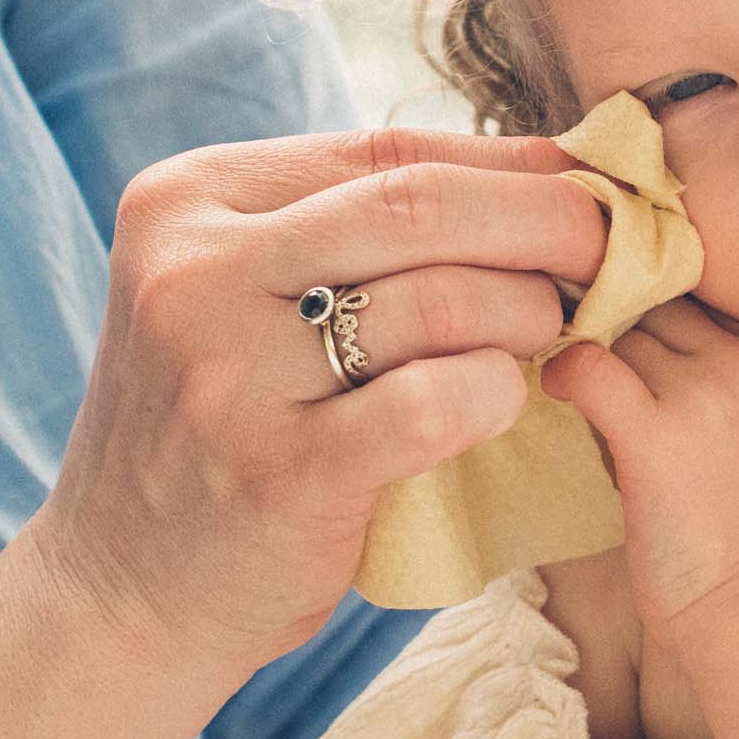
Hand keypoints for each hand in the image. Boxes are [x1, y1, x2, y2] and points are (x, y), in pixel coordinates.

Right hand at [25, 125, 611, 687]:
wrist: (123, 586)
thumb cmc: (219, 426)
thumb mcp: (243, 295)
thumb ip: (351, 230)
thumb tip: (545, 167)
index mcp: (186, 201)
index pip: (385, 152)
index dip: (510, 166)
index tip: (589, 191)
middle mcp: (193, 270)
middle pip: (420, 205)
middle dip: (549, 222)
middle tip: (615, 256)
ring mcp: (226, 372)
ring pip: (439, 298)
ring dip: (531, 312)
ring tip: (556, 335)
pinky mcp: (274, 470)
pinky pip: (433, 405)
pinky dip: (496, 393)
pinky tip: (503, 400)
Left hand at [539, 296, 738, 665]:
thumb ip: (708, 380)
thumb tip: (619, 339)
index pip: (698, 297)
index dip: (650, 315)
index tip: (623, 342)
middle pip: (655, 305)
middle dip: (617, 330)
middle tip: (592, 366)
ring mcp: (708, 392)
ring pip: (618, 334)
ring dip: (592, 361)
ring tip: (588, 404)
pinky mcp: (657, 433)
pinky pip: (587, 367)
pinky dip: (562, 373)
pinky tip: (556, 394)